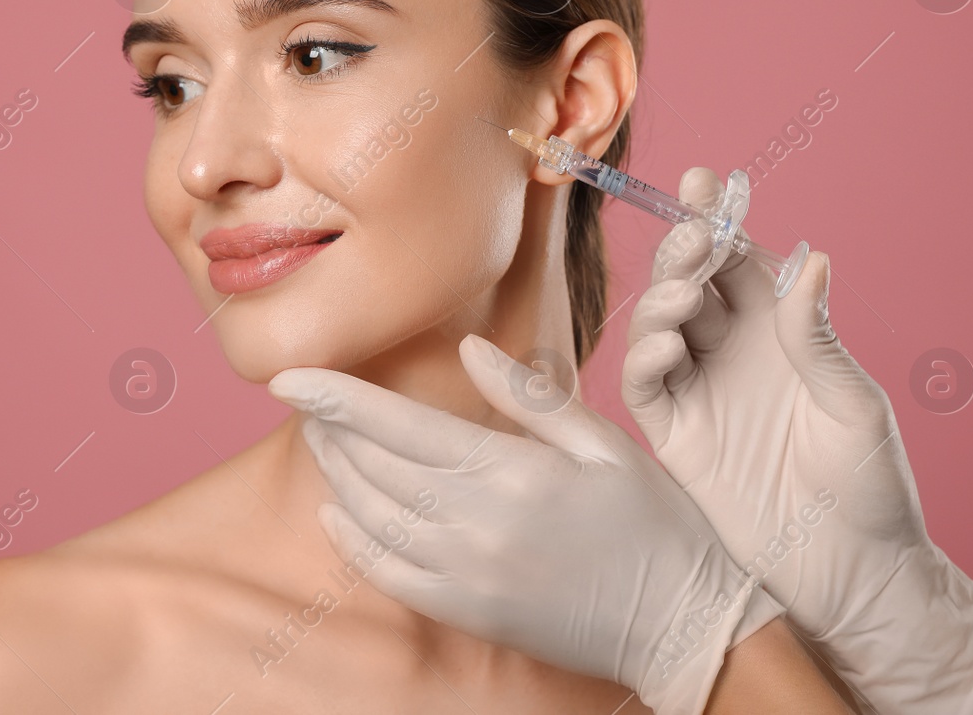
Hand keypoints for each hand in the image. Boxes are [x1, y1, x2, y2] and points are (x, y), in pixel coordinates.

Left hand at [268, 337, 782, 714]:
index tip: (291, 376)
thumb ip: (530, 396)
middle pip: (373, 468)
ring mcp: (468, 575)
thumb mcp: (604, 443)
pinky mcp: (467, 613)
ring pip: (371, 518)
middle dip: (329, 429)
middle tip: (308, 399)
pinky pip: (388, 575)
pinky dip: (352, 541)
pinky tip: (337, 511)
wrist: (681, 621)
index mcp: (512, 472)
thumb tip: (468, 350)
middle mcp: (478, 524)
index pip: (399, 426)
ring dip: (335, 476)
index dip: (338, 398)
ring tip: (321, 441)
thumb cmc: (652, 524)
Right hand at [624, 167, 972, 714]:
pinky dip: (645, 360)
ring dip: (662, 300)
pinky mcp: (676, 438)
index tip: (702, 181)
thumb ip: (815, 338)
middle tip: (692, 236)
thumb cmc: (871, 489)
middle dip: (683, 251)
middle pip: (691, 285)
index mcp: (781, 337)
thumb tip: (810, 261)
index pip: (739, 264)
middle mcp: (734, 356)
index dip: (718, 221)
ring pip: (659, 327)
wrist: (853, 574)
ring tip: (681, 294)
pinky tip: (665, 347)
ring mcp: (702, 395)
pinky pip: (645, 388)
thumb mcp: (856, 406)